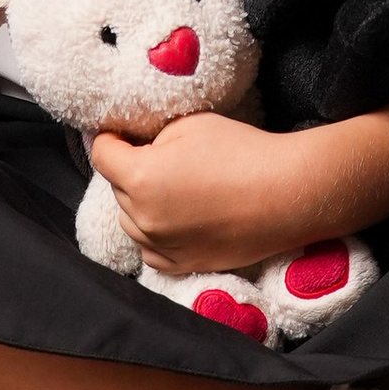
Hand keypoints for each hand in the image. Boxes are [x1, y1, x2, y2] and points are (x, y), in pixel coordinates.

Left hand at [88, 113, 320, 276]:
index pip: (102, 153)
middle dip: (128, 169)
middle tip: (157, 155)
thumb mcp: (189, 124)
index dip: (110, 137)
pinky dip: (153, 234)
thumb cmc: (240, 151)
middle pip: (116, 188)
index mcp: (140, 178)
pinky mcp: (184, 265)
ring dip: (138, 203)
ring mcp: (163, 247)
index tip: (121, 132)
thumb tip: (139, 148)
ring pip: (130, 221)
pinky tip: (174, 217)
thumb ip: (152, 137)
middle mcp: (144, 218)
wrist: (286, 194)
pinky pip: (150, 251)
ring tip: (169, 187)